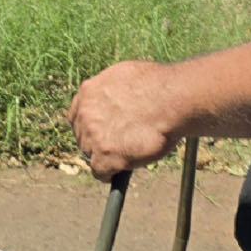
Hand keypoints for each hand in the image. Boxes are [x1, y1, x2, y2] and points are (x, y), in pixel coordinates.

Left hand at [68, 60, 181, 180]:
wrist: (173, 99)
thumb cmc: (158, 85)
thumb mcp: (124, 76)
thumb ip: (110, 90)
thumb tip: (113, 100)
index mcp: (89, 92)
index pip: (78, 114)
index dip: (91, 124)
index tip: (100, 130)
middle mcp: (85, 113)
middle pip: (83, 135)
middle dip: (96, 140)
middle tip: (116, 143)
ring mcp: (93, 136)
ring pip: (90, 154)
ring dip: (104, 157)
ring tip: (122, 157)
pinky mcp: (104, 156)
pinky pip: (100, 172)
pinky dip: (109, 174)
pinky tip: (118, 172)